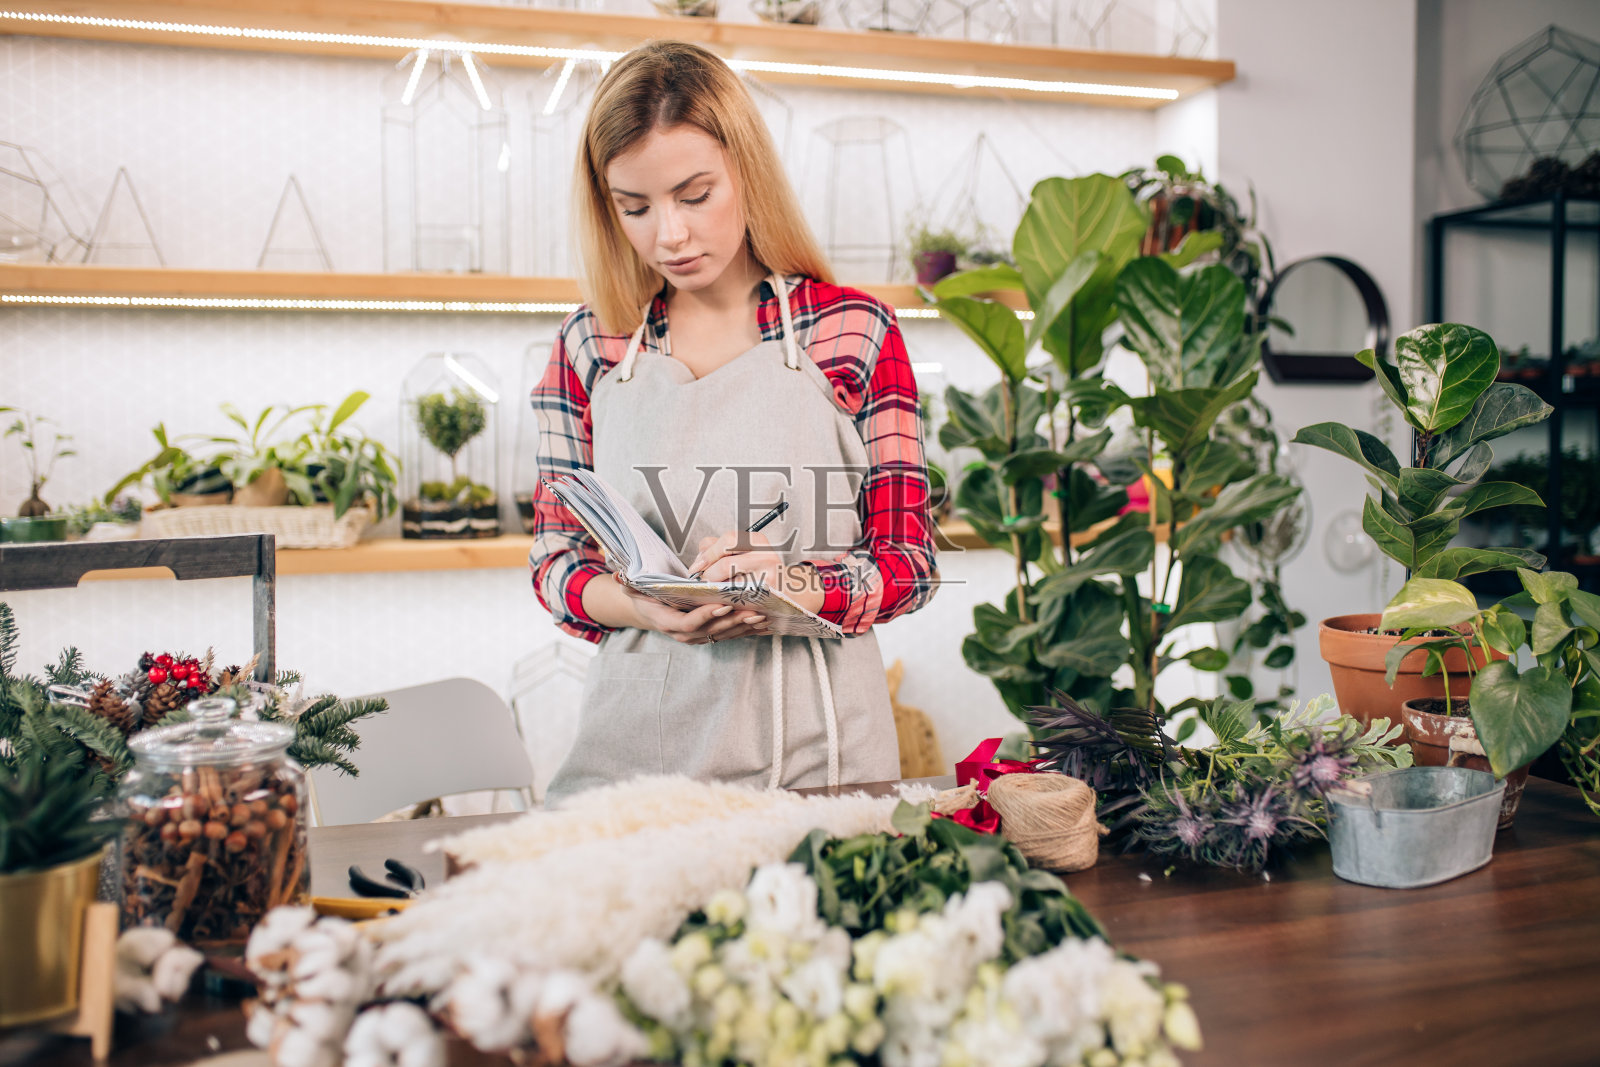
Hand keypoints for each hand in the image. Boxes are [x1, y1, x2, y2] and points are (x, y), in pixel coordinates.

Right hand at [623, 584, 769, 644]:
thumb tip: (620, 579)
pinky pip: (731, 634)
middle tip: (752, 610)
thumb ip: (629, 584)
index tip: (722, 605)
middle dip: (733, 621)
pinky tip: (764, 623)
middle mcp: (684, 634)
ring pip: (724, 634)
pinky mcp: (711, 635)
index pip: (688, 623)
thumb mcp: (634, 589)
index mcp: (667, 622)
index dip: (706, 616)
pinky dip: (748, 629)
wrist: (650, 609)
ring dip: (744, 626)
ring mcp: (699, 637)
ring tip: (762, 615)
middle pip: (712, 631)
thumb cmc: (646, 595)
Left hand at [689, 532, 825, 614]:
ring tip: (712, 591)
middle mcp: (766, 556)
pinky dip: (726, 602)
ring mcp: (768, 578)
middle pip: (726, 563)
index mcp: (757, 541)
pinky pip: (738, 600)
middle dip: (708, 574)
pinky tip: (723, 601)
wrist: (785, 592)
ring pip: (730, 584)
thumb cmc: (757, 571)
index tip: (696, 567)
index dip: (708, 554)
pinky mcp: (766, 597)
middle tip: (702, 581)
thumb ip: (717, 548)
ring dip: (715, 590)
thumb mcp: (742, 552)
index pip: (728, 540)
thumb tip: (699, 560)